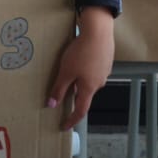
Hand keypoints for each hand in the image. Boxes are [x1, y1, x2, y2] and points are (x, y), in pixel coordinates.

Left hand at [47, 6, 114, 129]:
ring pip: (89, 82)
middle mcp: (99, 83)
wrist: (99, 31)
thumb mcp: (66, 72)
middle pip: (85, 94)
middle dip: (73, 95)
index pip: (80, 110)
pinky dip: (85, 70)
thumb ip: (59, 89)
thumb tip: (52, 105)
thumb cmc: (82, 52)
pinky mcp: (106, 61)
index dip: (72, 119)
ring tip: (69, 70)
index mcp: (89, 88)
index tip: (64, 126)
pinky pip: (93, 71)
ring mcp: (104, 71)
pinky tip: (80, 59)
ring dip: (79, 81)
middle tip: (62, 92)